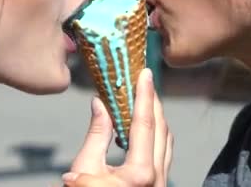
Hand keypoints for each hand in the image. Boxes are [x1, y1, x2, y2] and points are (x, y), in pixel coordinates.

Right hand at [62, 69, 173, 186]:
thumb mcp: (84, 168)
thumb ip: (96, 134)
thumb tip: (100, 103)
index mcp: (140, 172)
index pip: (145, 124)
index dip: (145, 95)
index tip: (146, 74)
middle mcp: (157, 177)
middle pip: (161, 129)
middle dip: (153, 102)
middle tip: (145, 81)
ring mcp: (161, 183)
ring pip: (166, 141)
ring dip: (157, 118)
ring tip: (145, 98)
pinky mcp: (158, 186)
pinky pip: (163, 154)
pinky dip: (155, 135)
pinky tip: (142, 127)